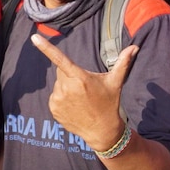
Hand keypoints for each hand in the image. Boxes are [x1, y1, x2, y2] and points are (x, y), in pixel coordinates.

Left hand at [30, 33, 137, 150]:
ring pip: (58, 84)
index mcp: (80, 78)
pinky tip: (74, 106)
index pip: (60, 60)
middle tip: (85, 87)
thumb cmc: (109, 103)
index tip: (34, 38)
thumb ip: (123, 62)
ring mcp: (58, 100)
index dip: (46, 48)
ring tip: (80, 99)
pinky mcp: (53, 109)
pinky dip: (62, 98)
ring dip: (66, 87)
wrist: (101, 131)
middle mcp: (67, 88)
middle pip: (62, 71)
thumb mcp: (115, 82)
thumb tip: (135, 47)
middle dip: (70, 75)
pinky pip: (54, 96)